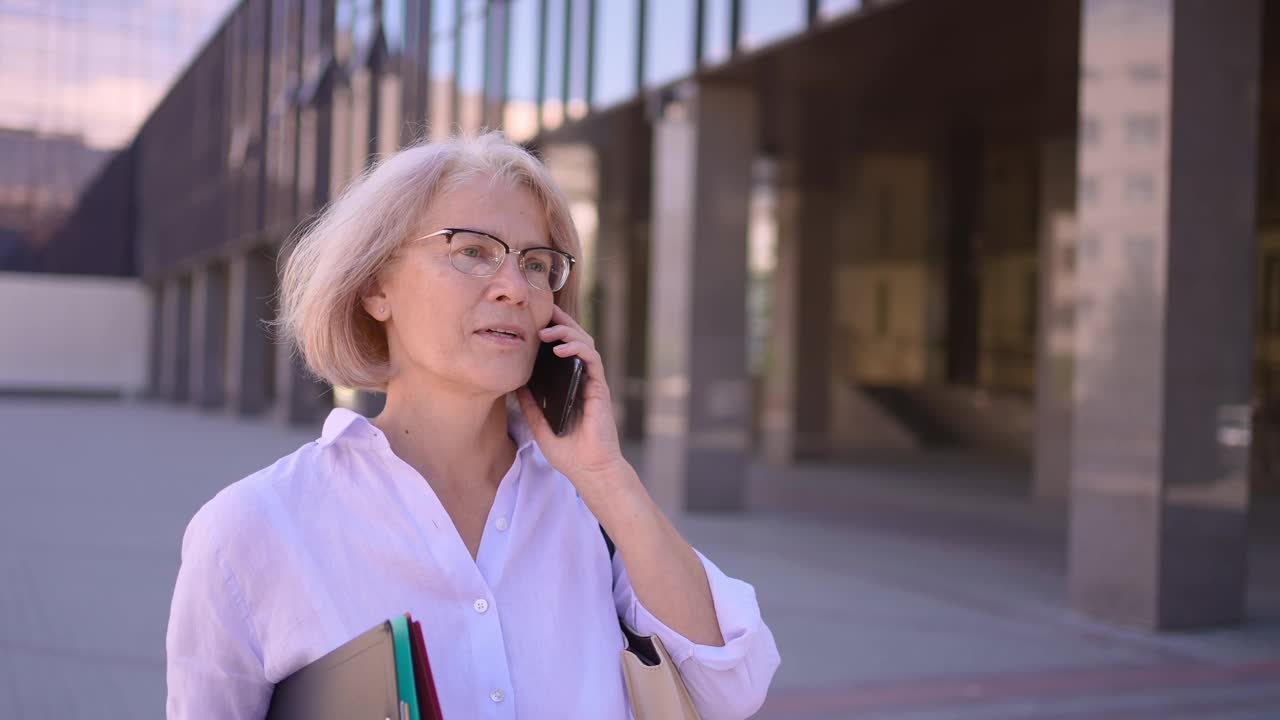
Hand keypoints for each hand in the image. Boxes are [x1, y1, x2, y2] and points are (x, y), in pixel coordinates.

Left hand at [514, 304, 629, 491]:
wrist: (589, 470)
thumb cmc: (569, 452)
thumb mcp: (540, 424)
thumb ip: (530, 404)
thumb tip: (515, 385)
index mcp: (570, 385)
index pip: (563, 350)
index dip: (553, 331)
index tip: (535, 320)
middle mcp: (583, 379)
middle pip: (576, 339)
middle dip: (561, 321)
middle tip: (543, 311)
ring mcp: (593, 382)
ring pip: (585, 343)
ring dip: (567, 331)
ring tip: (547, 331)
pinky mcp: (600, 388)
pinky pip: (592, 359)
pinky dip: (578, 349)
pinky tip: (561, 349)